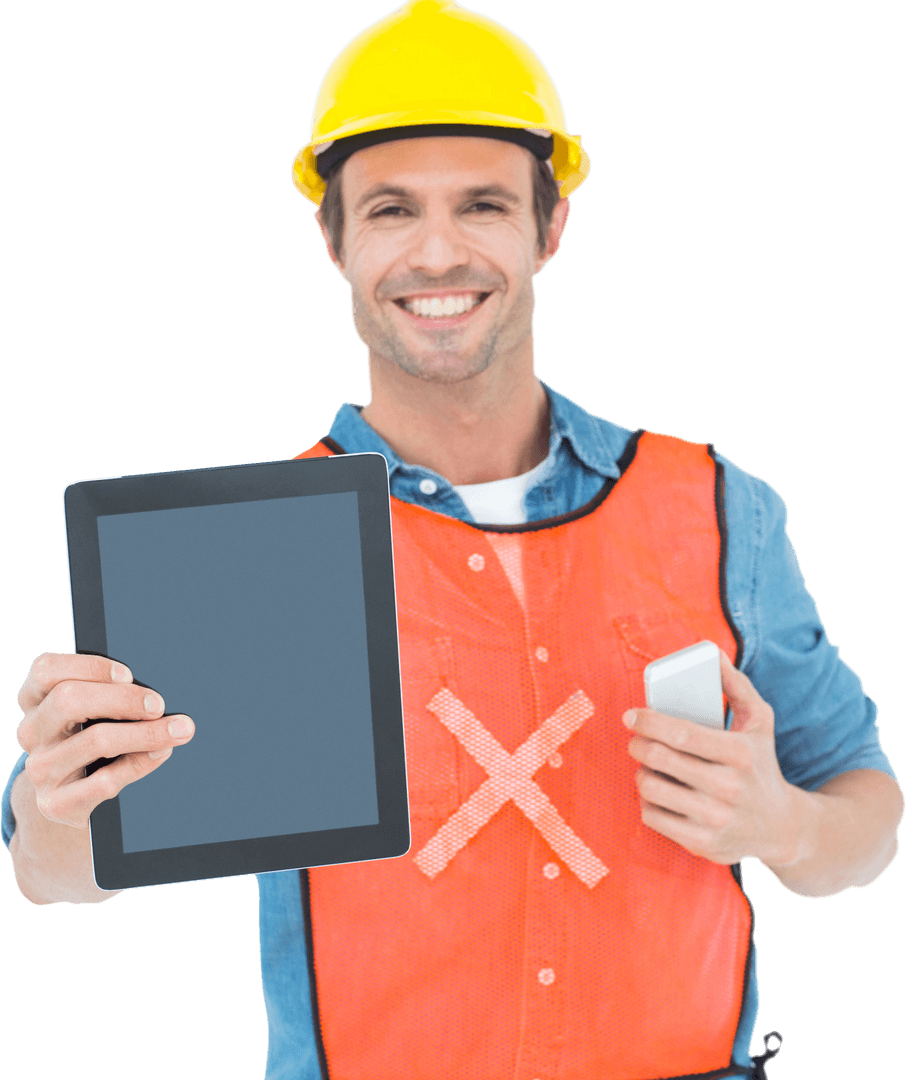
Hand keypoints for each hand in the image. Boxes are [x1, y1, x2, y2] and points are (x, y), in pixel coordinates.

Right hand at [16, 652, 194, 830]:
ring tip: (178, 730)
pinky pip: (104, 781)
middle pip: (69, 700)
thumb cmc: (88, 740)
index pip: (47, 670)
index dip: (89, 667)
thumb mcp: (89, 713)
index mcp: (35, 699)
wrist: (67, 798)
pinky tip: (161, 754)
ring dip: (144, 733)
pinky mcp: (56, 803)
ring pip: (95, 740)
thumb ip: (111, 696)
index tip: (128, 674)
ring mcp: (41, 769)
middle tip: (159, 704)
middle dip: (122, 699)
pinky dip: (140, 764)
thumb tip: (156, 695)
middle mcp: (32, 732)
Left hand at [624, 651, 795, 865]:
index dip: (649, 721)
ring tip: (647, 764)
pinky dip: (646, 801)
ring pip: (651, 788)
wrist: (781, 828)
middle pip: (660, 760)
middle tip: (635, 740)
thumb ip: (735, 685)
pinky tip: (655, 791)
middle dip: (638, 744)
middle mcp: (729, 789)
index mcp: (741, 754)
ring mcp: (715, 819)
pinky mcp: (702, 843)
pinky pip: (653, 817)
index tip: (631, 715)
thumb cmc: (761, 765)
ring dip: (641, 771)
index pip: (682, 733)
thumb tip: (711, 654)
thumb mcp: (760, 722)